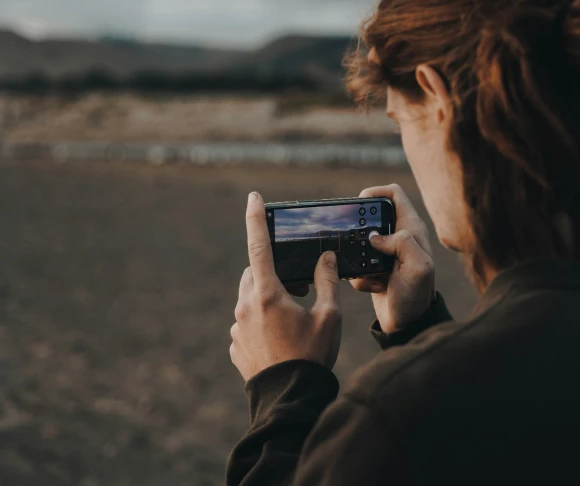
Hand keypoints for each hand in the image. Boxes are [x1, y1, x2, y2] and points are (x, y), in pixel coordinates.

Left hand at [230, 192, 342, 381]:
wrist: (290, 399)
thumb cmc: (312, 356)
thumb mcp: (328, 316)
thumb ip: (327, 282)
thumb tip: (325, 258)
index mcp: (268, 294)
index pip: (259, 246)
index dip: (256, 219)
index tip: (254, 197)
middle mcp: (246, 306)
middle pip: (255, 273)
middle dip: (274, 272)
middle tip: (300, 287)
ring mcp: (237, 327)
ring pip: (250, 297)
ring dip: (268, 297)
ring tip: (294, 317)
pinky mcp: (235, 345)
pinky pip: (246, 322)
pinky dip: (262, 320)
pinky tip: (282, 338)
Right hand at [351, 184, 435, 332]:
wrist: (408, 325)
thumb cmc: (417, 297)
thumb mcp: (418, 268)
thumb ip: (403, 243)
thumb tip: (376, 236)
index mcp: (412, 230)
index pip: (394, 194)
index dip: (376, 192)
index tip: (359, 203)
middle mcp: (399, 238)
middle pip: (372, 215)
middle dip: (359, 227)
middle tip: (354, 241)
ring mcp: (386, 254)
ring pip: (360, 241)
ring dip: (357, 256)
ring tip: (369, 271)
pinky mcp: (374, 269)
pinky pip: (357, 263)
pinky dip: (360, 275)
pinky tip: (374, 286)